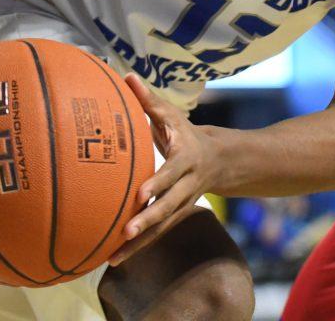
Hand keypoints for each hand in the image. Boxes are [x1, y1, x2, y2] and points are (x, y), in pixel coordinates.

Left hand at [108, 75, 218, 266]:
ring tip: (114, 255)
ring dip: (140, 242)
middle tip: (127, 230)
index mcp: (186, 159)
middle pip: (168, 206)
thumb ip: (148, 99)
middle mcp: (186, 186)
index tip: (140, 194)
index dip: (157, 183)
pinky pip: (156, 234)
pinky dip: (137, 248)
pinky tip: (114, 260)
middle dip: (149, 219)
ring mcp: (182, 204)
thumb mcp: (171, 114)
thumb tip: (125, 75)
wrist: (220, 161)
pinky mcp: (175, 216)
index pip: (171, 173)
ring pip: (162, 226)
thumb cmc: (186, 133)